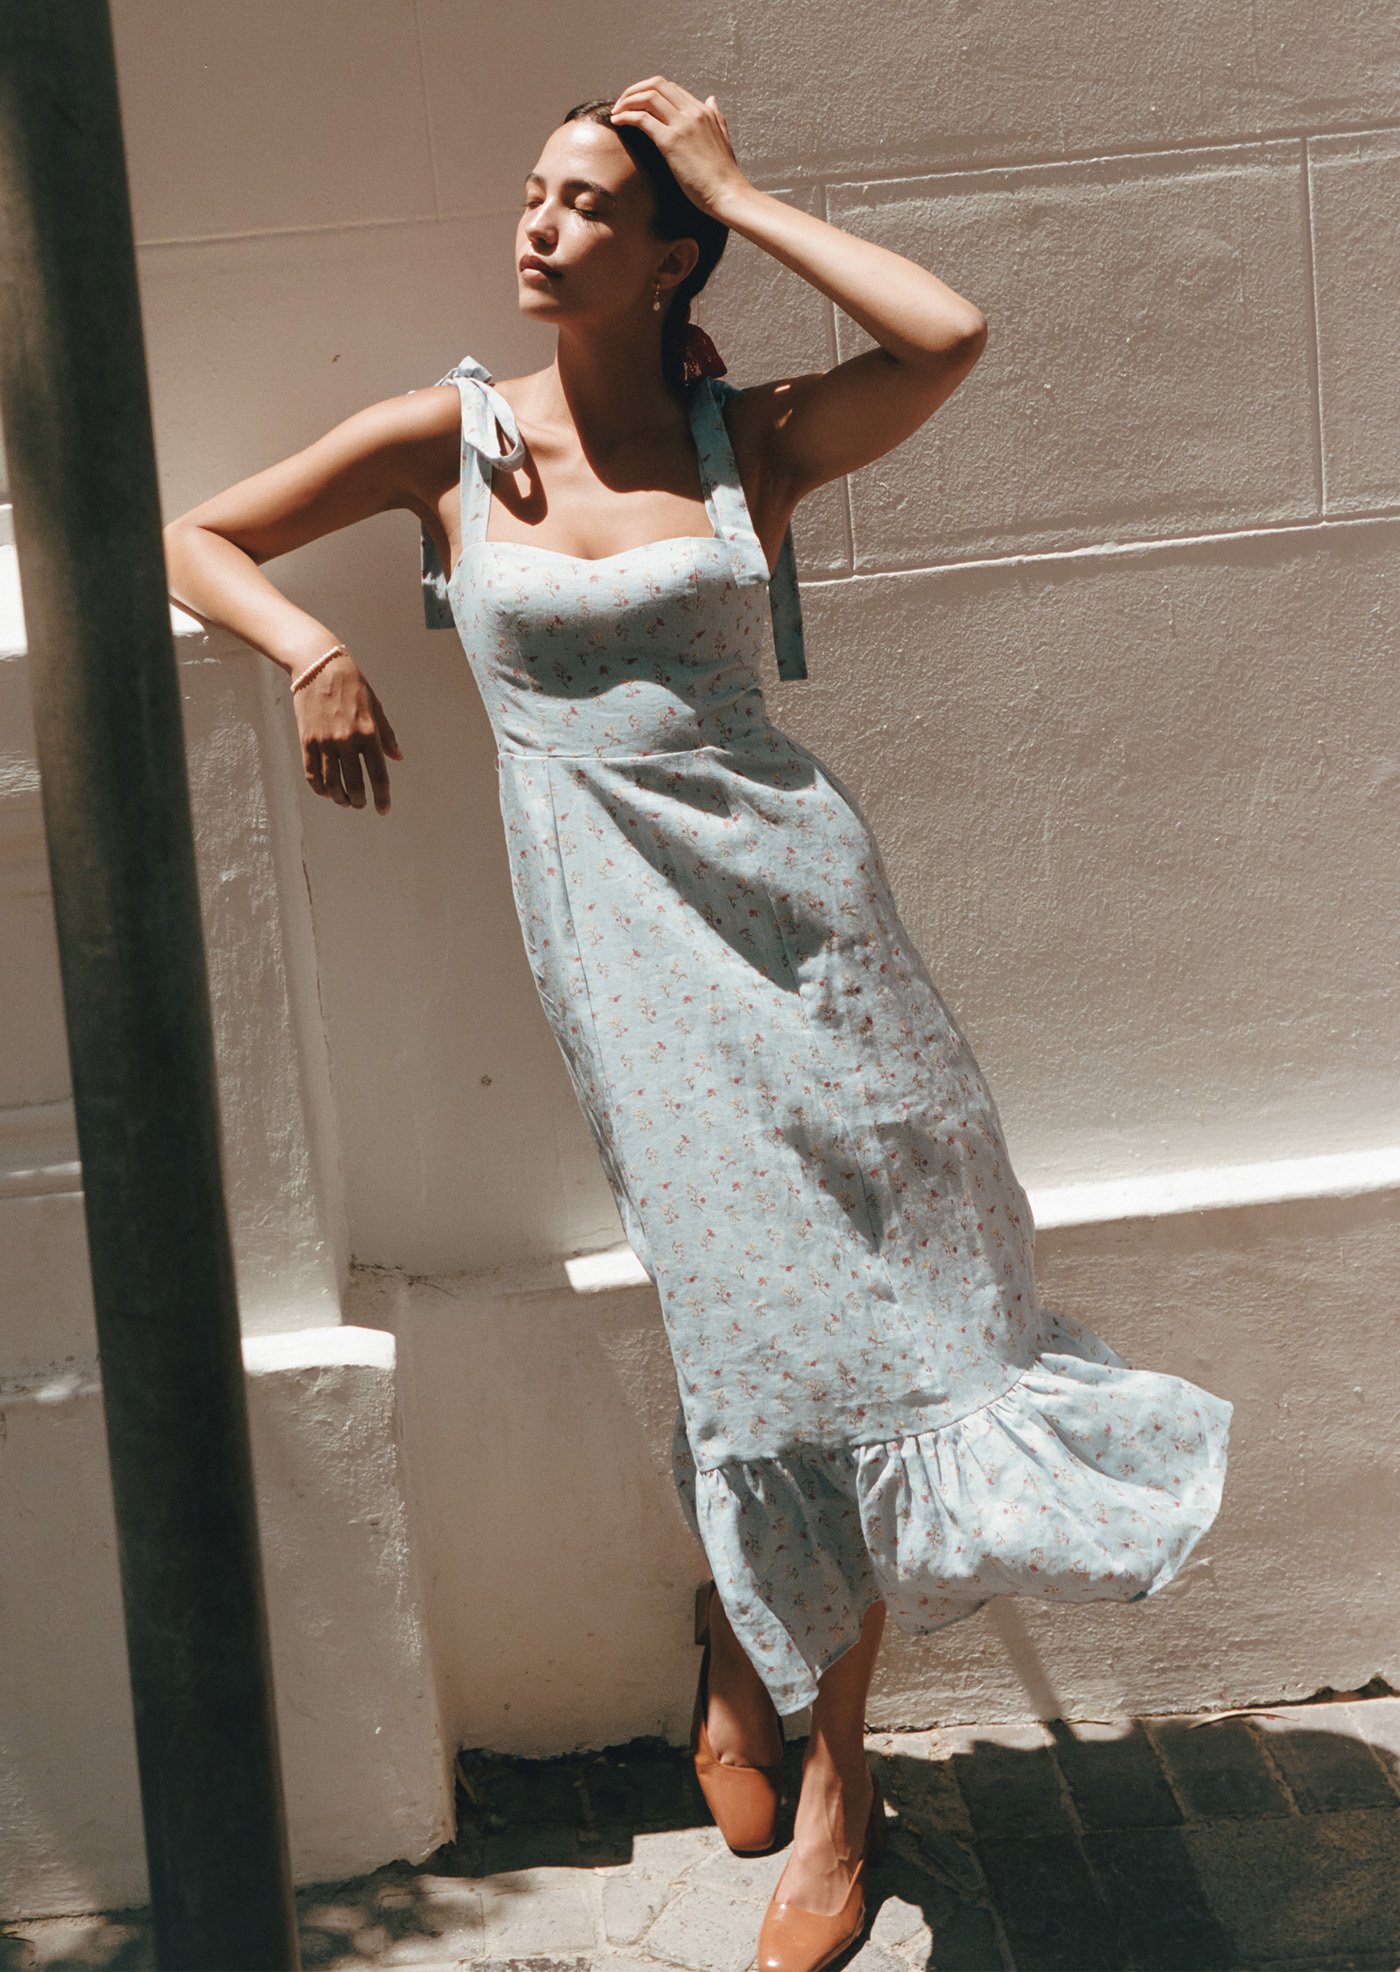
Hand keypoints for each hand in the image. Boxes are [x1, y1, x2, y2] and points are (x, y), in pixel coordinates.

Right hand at [292, 649, 402, 814]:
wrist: (319, 666)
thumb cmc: (353, 685)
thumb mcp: (376, 707)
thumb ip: (386, 735)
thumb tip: (397, 758)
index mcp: (368, 733)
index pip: (378, 774)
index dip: (382, 796)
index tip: (383, 809)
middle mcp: (347, 741)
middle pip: (354, 784)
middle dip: (359, 800)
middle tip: (360, 804)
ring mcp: (325, 742)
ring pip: (331, 783)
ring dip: (339, 798)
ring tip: (345, 801)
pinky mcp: (307, 740)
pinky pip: (312, 773)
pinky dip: (320, 788)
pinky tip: (326, 791)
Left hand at [608, 78, 748, 219]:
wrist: (728, 193)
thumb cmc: (724, 174)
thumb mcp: (723, 138)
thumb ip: (716, 117)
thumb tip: (711, 99)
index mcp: (702, 111)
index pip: (670, 88)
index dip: (649, 91)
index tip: (635, 103)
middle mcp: (692, 112)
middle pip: (657, 85)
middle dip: (634, 90)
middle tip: (621, 104)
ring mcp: (682, 125)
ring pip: (648, 97)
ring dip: (627, 101)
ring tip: (616, 112)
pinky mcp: (671, 142)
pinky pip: (642, 119)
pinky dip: (626, 116)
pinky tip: (617, 122)